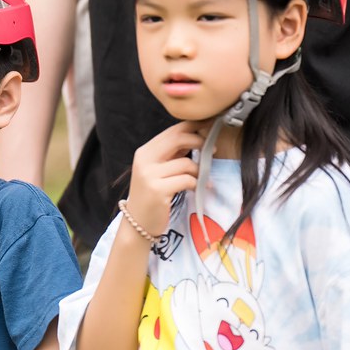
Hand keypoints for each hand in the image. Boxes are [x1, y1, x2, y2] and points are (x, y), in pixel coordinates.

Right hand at [126, 121, 203, 238]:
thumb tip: (197, 136)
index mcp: (144, 152)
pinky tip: (195, 189)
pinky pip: (187, 180)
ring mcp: (149, 175)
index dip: (194, 126)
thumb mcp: (157, 170)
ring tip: (200, 179)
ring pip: (187, 163)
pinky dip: (196, 184)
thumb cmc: (152, 196)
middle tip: (212, 149)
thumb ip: (172, 154)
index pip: (172, 130)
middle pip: (178, 138)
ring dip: (199, 171)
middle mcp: (144, 160)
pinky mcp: (158, 190)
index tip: (211, 126)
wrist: (137, 223)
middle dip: (199, 141)